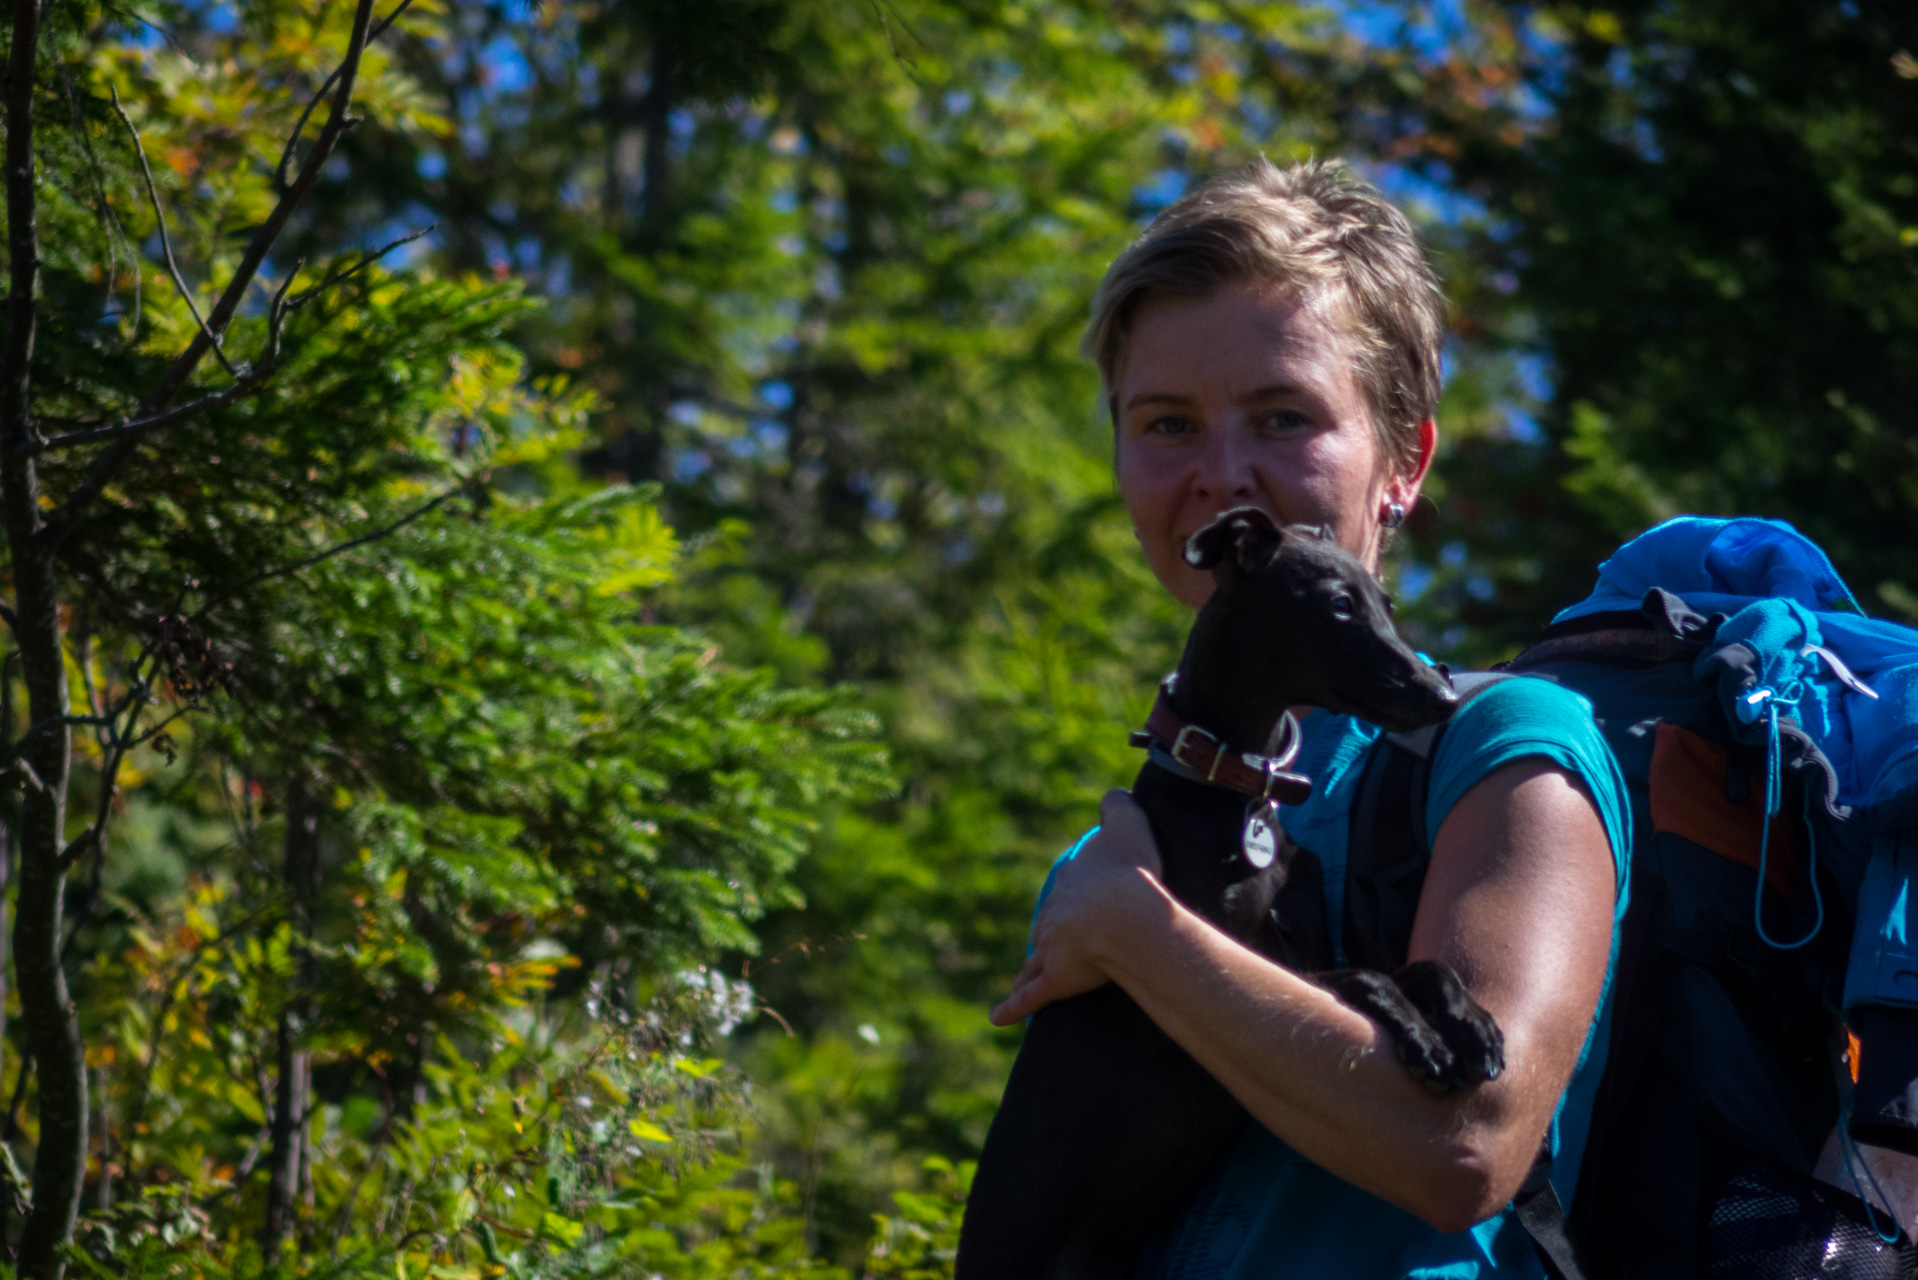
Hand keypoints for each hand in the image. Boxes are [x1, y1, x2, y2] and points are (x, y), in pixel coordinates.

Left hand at [989, 789, 1166, 1025]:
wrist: (1125, 917)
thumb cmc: (1130, 873)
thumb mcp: (1128, 824)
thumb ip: (1117, 806)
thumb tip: (1111, 796)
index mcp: (1072, 881)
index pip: (1072, 885)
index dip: (1083, 890)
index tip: (1089, 897)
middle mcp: (1054, 913)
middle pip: (1050, 920)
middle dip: (1054, 927)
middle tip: (1061, 937)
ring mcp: (1051, 948)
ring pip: (1036, 956)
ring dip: (1033, 964)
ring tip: (1031, 969)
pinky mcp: (1055, 979)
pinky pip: (1029, 997)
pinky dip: (1012, 1007)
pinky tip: (996, 1018)